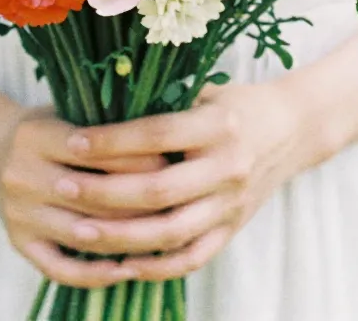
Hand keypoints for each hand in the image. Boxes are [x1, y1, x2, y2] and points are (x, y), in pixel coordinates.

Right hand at [0, 106, 166, 287]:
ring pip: (82, 234)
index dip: (137, 157)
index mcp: (34, 135)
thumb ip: (108, 123)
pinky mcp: (18, 242)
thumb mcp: (71, 111)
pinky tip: (127, 269)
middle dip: (139, 200)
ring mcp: (18, 213)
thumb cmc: (51, 127)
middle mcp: (20, 175)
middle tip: (179, 200)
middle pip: (91, 196)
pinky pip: (61, 268)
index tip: (174, 159)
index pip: (94, 151)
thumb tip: (169, 134)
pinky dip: (95, 275)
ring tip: (165, 236)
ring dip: (126, 239)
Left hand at [50, 81, 321, 280]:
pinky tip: (122, 263)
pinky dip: (157, 267)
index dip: (112, 141)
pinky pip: (193, 257)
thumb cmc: (235, 104)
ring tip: (80, 233)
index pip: (157, 134)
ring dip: (122, 236)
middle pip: (159, 190)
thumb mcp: (204, 90)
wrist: (294, 129)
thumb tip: (100, 98)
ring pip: (171, 232)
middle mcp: (228, 167)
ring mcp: (232, 203)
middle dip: (104, 193)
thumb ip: (161, 99)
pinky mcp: (234, 228)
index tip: (73, 141)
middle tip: (63, 189)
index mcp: (218, 125)